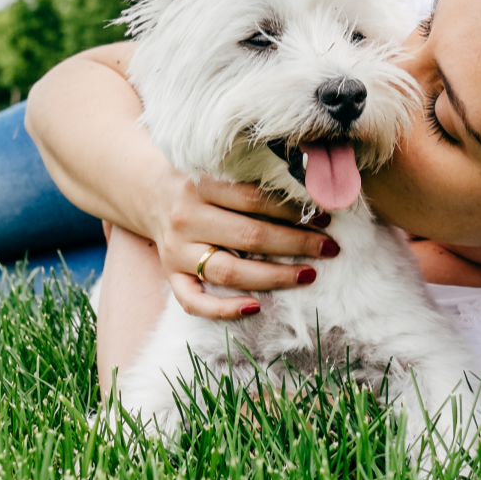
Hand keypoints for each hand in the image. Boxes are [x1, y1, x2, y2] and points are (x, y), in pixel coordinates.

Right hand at [147, 165, 338, 320]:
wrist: (151, 193)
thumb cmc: (201, 182)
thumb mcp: (221, 169)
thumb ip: (254, 181)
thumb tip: (311, 194)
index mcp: (202, 184)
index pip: (255, 199)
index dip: (293, 210)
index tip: (325, 218)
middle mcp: (187, 218)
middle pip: (249, 236)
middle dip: (296, 243)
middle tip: (329, 248)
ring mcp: (176, 251)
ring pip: (229, 271)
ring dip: (274, 276)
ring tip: (308, 275)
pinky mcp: (170, 275)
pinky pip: (194, 302)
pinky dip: (223, 310)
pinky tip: (255, 308)